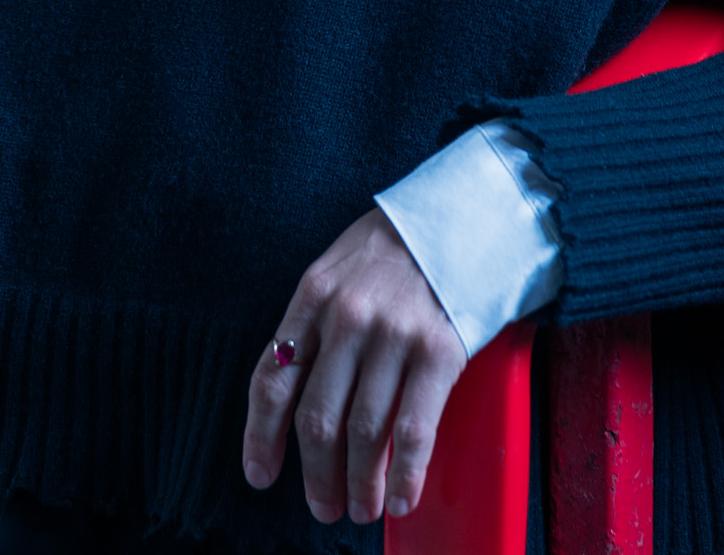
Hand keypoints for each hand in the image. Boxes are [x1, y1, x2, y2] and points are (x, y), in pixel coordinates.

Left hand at [241, 208, 467, 525]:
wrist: (463, 213)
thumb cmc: (396, 250)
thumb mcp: (338, 270)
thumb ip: (316, 325)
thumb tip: (301, 397)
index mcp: (311, 297)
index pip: (271, 380)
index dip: (261, 438)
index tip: (260, 476)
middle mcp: (345, 318)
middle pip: (316, 418)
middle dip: (316, 475)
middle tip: (323, 507)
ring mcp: (391, 335)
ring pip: (362, 432)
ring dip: (360, 484)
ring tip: (362, 509)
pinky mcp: (437, 351)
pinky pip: (413, 430)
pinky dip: (404, 474)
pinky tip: (400, 497)